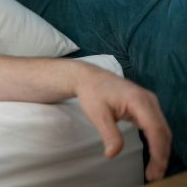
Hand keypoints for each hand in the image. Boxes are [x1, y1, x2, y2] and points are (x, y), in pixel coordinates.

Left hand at [74, 64, 171, 181]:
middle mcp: (149, 100)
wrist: (90, 78)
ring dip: (161, 150)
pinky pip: (157, 126)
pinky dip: (157, 141)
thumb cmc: (93, 93)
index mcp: (138, 100)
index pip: (155, 128)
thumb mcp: (98, 115)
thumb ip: (109, 134)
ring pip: (162, 130)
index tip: (156, 168)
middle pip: (163, 131)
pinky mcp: (147, 107)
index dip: (158, 150)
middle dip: (161, 154)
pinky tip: (154, 155)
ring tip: (155, 169)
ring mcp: (150, 103)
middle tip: (155, 175)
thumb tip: (112, 154)